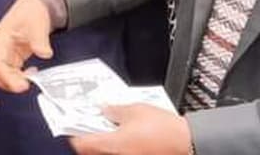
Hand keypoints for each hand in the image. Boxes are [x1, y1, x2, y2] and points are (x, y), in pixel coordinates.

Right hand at [0, 0, 53, 92]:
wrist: (35, 5)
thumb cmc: (31, 11)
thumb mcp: (37, 25)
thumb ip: (40, 41)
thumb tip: (45, 53)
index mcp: (0, 37)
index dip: (7, 77)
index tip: (21, 85)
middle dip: (8, 82)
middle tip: (25, 86)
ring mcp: (4, 51)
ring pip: (1, 73)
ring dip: (13, 81)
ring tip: (29, 80)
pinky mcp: (11, 55)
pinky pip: (10, 71)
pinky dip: (18, 77)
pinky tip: (30, 74)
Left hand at [69, 104, 191, 154]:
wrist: (187, 144)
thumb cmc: (163, 128)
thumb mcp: (135, 110)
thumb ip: (115, 110)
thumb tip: (103, 110)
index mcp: (111, 145)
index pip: (80, 144)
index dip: (73, 134)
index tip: (72, 125)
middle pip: (91, 151)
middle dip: (88, 138)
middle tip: (89, 124)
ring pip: (105, 154)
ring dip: (103, 143)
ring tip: (107, 128)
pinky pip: (119, 154)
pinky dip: (116, 147)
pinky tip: (122, 136)